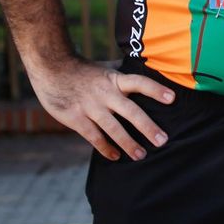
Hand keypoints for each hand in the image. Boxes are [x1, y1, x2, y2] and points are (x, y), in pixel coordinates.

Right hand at [27, 57, 175, 160]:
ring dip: (128, 143)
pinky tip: (116, 156)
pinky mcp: (75, 118)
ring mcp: (90, 106)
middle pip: (131, 111)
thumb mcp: (104, 67)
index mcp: (115, 79)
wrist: (50, 67)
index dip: (155, 90)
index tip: (172, 99)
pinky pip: (94, 136)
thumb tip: (145, 68)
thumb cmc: (81, 69)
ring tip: (141, 155)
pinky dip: (105, 147)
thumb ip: (122, 72)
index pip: (140, 83)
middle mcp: (105, 93)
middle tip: (162, 140)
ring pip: (113, 128)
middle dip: (148, 127)